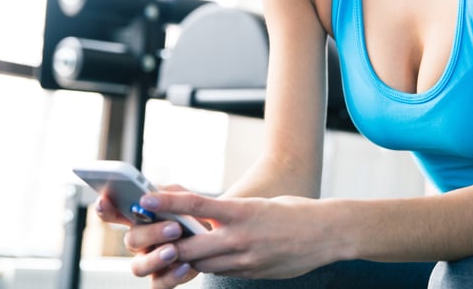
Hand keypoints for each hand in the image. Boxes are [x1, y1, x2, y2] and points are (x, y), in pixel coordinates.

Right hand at [95, 185, 201, 287]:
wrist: (214, 238)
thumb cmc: (193, 214)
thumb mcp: (182, 197)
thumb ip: (166, 193)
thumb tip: (150, 195)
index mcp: (138, 218)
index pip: (112, 213)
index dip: (104, 208)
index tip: (104, 201)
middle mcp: (139, 241)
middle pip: (131, 240)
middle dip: (151, 233)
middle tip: (174, 228)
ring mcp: (148, 262)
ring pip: (138, 267)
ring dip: (156, 258)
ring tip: (175, 250)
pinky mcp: (162, 279)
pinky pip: (158, 284)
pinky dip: (171, 277)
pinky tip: (185, 266)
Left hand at [135, 191, 337, 284]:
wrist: (326, 234)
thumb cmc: (293, 211)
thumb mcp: (258, 203)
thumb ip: (229, 212)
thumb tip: (202, 215)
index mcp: (242, 211)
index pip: (196, 206)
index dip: (167, 203)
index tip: (146, 199)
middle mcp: (240, 237)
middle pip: (189, 245)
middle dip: (165, 243)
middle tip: (147, 238)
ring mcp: (246, 259)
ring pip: (200, 263)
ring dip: (184, 256)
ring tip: (168, 249)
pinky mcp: (252, 272)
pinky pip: (219, 270)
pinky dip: (206, 264)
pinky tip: (202, 258)